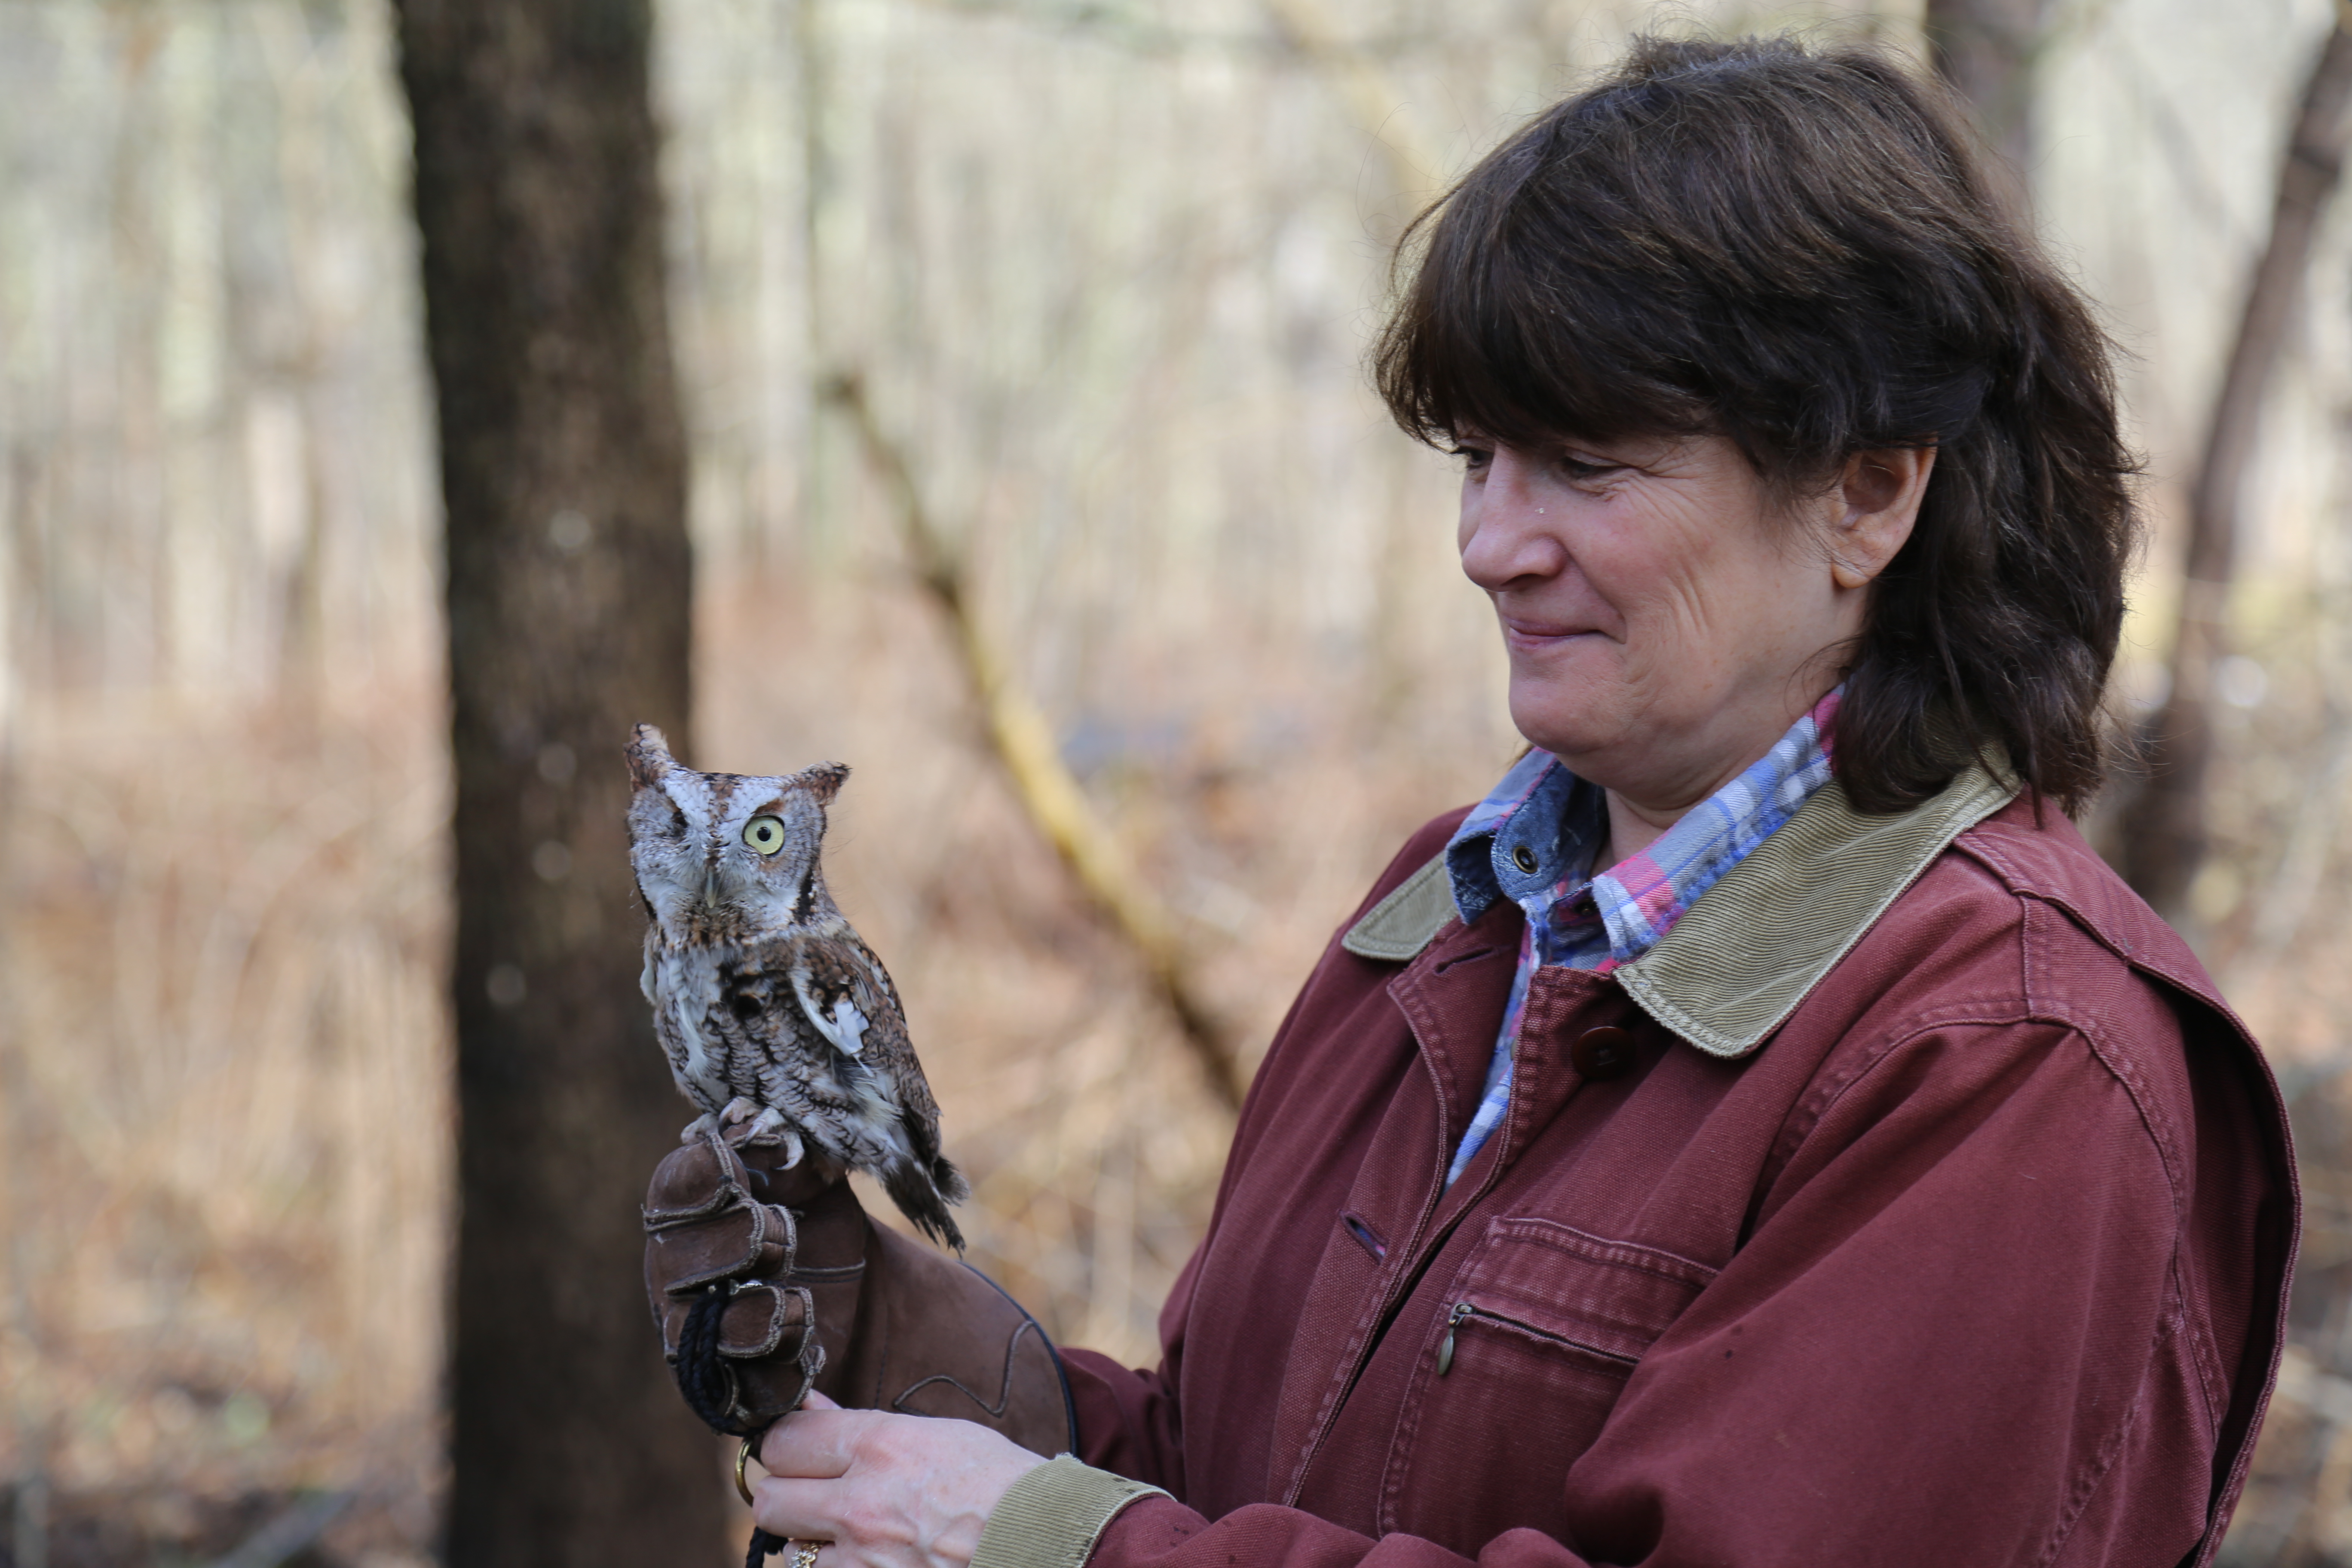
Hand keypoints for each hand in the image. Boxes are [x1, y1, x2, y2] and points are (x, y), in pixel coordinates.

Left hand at [752, 1390, 1049, 1567]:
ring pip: (791, 1552)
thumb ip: (862, 1427)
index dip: (787, 1446)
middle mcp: (860, 1504)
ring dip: (813, 1544)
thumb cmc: (998, 1483)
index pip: (785, 1440)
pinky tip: (869, 1560)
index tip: (798, 1452)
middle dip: (785, 1497)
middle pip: (769, 1499)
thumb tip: (808, 1407)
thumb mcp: (935, 1435)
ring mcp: (862, 1561)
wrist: (1044, 1541)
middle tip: (812, 1497)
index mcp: (879, 1447)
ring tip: (855, 1537)